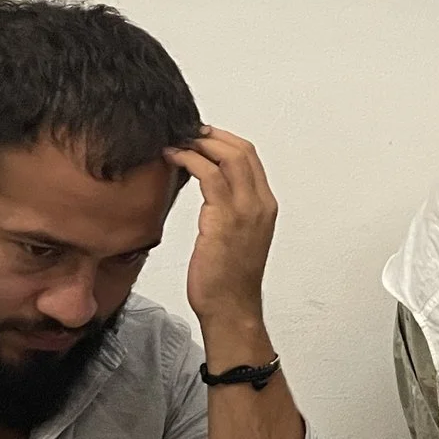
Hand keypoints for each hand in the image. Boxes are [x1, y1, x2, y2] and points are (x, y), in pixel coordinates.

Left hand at [165, 127, 277, 337]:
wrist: (230, 307)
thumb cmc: (227, 279)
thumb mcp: (235, 237)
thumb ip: (228, 210)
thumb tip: (208, 190)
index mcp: (265, 207)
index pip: (250, 158)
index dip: (224, 140)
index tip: (200, 136)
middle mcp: (260, 204)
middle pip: (242, 150)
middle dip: (211, 134)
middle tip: (185, 132)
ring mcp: (245, 210)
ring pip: (227, 156)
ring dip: (199, 142)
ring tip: (175, 141)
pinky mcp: (224, 218)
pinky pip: (208, 174)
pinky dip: (189, 159)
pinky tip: (172, 158)